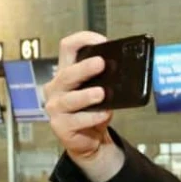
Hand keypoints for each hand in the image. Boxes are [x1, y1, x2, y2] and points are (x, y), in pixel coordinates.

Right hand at [43, 31, 124, 181]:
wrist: (90, 141)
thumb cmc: (94, 112)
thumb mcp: (101, 92)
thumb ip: (105, 80)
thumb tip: (125, 70)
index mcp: (65, 72)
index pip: (67, 48)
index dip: (83, 40)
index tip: (102, 41)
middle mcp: (56, 87)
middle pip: (67, 73)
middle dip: (84, 68)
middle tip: (101, 64)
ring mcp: (55, 106)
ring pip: (70, 98)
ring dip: (87, 95)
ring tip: (101, 93)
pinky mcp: (60, 125)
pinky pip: (77, 120)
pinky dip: (92, 117)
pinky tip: (103, 114)